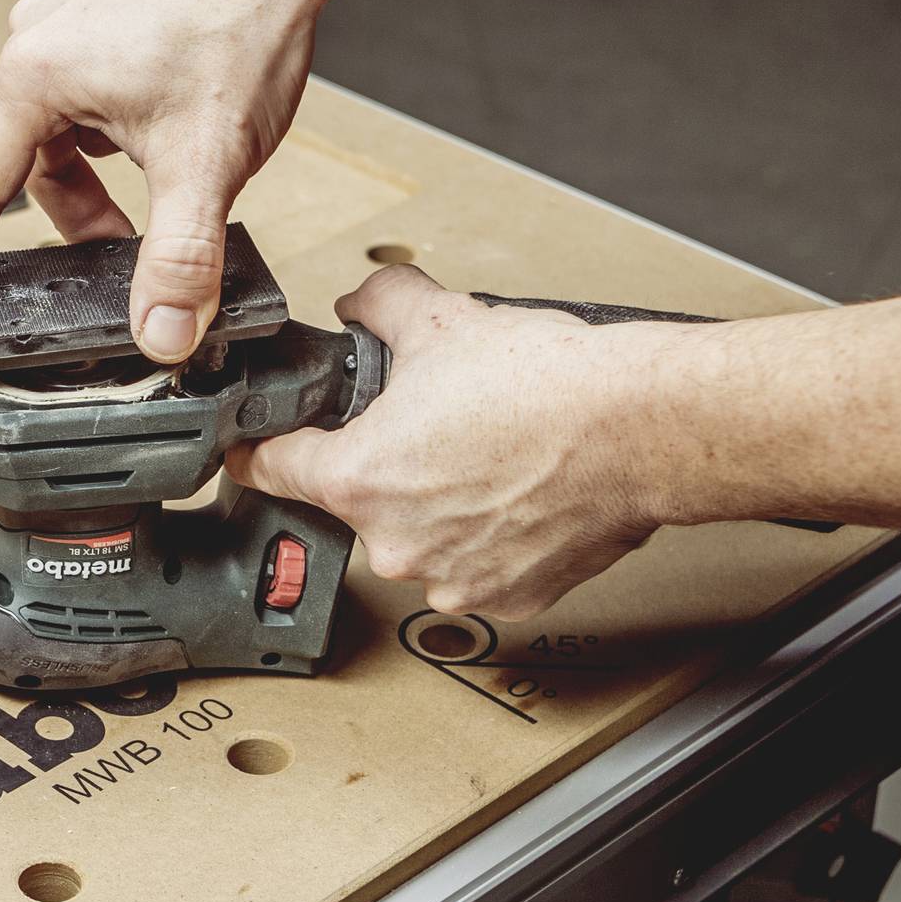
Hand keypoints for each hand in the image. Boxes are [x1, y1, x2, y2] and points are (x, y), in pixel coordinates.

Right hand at [0, 0, 337, 362]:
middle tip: (132, 248)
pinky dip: (123, 131)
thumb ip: (178, 259)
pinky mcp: (102, 15)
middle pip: (32, 163)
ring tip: (170, 182)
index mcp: (34, 75)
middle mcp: (36, 40)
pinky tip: (175, 131)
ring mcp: (69, 22)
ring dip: (107, 172)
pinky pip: (91, 96)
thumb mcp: (205, 162)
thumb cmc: (237, 16)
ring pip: (67, 132)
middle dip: (80, 214)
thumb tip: (162, 334)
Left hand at [230, 265, 675, 618]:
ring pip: (419, 537)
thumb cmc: (549, 385)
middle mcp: (395, 544)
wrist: (639, 428)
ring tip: (486, 458)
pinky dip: (489, 537)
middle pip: (357, 502)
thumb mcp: (440, 318)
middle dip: (384, 466)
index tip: (260, 446)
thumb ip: (379, 306)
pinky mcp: (506, 598)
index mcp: (359, 480)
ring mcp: (451, 580)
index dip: (264, 447)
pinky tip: (517, 495)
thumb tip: (362, 302)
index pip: (270, 469)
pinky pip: (475, 566)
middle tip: (433, 430)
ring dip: (438, 506)